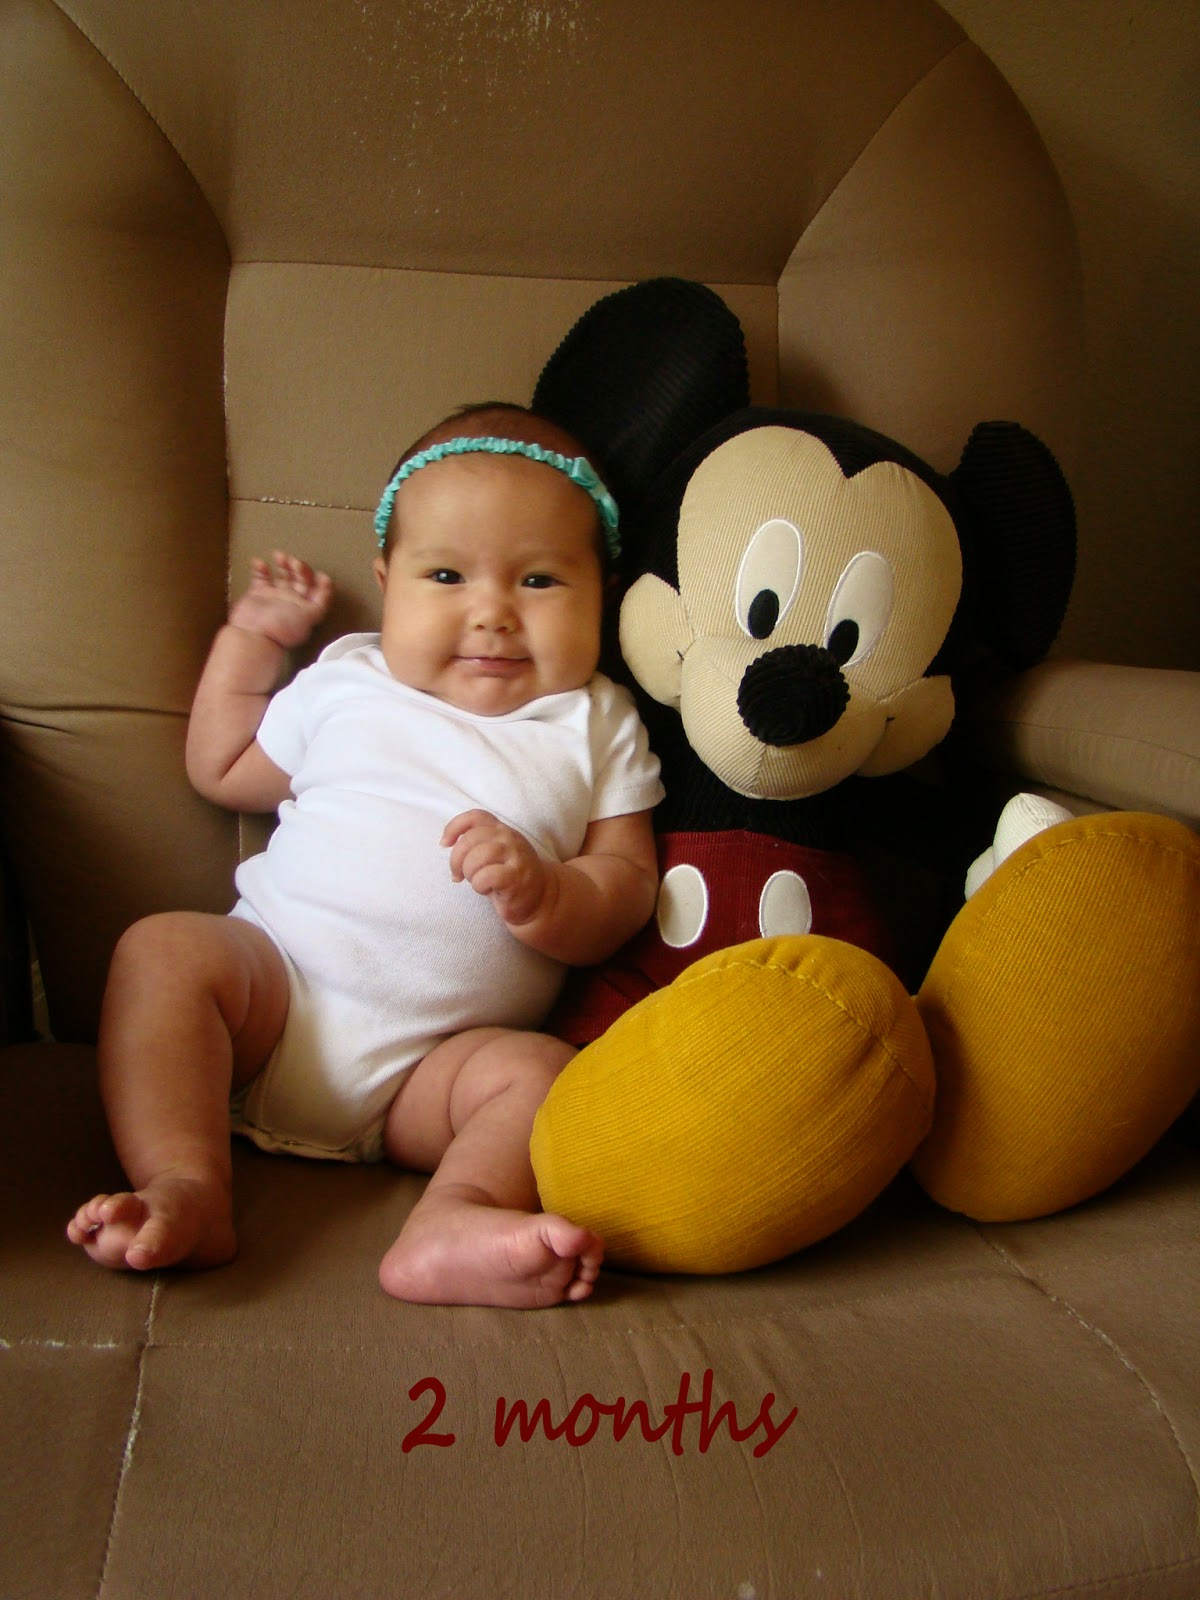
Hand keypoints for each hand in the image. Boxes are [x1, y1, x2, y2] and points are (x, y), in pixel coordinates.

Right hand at [228, 551, 333, 649]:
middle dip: (300, 568)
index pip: (318, 591)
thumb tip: (327, 585)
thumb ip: (321, 602)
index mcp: (306, 608)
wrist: (254, 636)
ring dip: (283, 563)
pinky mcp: (258, 593)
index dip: (321, 582)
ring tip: (279, 556)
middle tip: (294, 563)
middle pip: (301, 579)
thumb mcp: (309, 616)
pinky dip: (260, 568)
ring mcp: (274, 596)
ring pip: (282, 574)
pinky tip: (259, 563)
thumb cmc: (282, 627)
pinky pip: (261, 577)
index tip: (319, 574)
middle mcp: (292, 601)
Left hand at [442, 810, 552, 928]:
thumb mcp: (495, 852)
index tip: (445, 844)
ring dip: (469, 874)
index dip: (454, 827)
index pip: (475, 817)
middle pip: (469, 840)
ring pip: (475, 858)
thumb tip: (446, 841)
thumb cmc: (509, 876)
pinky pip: (486, 876)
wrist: (541, 898)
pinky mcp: (517, 876)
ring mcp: (515, 855)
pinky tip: (488, 890)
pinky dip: (480, 886)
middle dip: (456, 861)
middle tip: (459, 875)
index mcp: (501, 829)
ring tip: (478, 882)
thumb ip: (476, 842)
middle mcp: (509, 837)